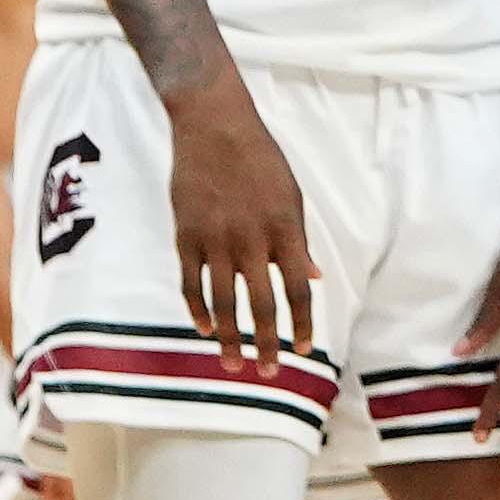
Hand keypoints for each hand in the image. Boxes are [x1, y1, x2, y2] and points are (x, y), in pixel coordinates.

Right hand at [165, 79, 320, 378]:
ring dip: (229, 338)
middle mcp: (251, 240)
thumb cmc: (260, 160)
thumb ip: (300, 241)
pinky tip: (205, 329)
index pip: (298, 290)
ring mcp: (215, 240)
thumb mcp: (292, 196)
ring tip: (233, 365)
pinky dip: (197, 310)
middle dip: (266, 343)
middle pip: (261, 305)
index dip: (303, 324)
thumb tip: (314, 277)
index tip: (306, 349)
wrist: (213, 126)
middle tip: (268, 372)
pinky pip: (191, 282)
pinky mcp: (186, 236)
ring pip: (222, 302)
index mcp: (284, 230)